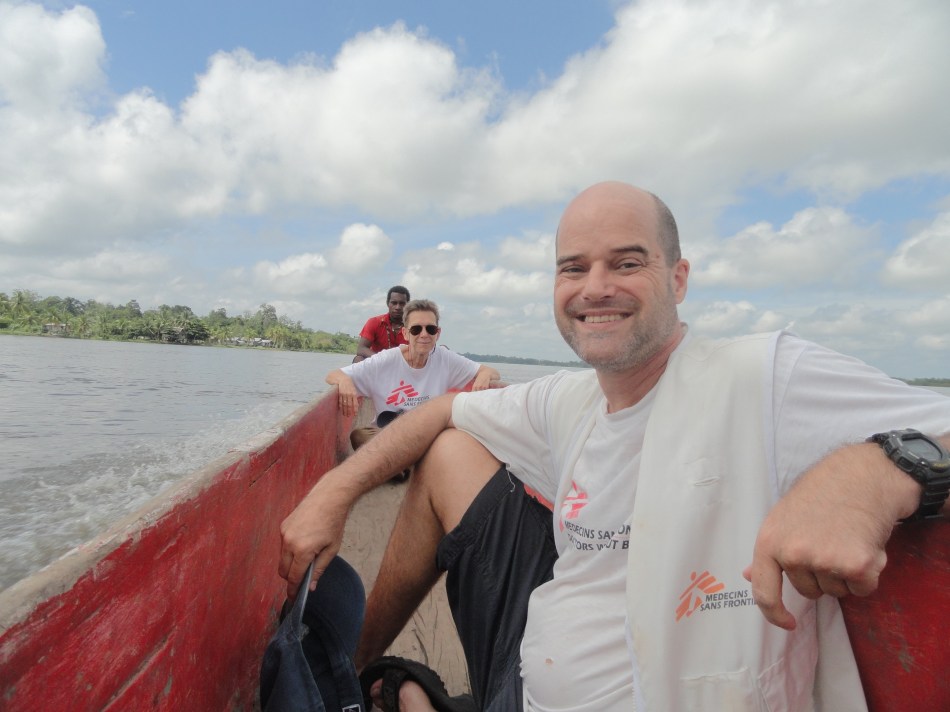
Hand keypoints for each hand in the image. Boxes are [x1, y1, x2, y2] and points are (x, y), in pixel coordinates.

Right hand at [278, 474, 353, 599]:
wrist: (329, 497)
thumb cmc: (334, 523)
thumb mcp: (332, 549)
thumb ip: (319, 569)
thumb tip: (310, 587)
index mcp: (303, 550)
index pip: (293, 577)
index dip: (293, 590)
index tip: (293, 599)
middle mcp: (289, 542)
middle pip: (283, 570)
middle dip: (290, 577)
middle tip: (302, 578)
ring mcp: (284, 533)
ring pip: (282, 558)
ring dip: (290, 562)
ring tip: (307, 556)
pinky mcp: (283, 526)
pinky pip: (283, 545)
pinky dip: (290, 549)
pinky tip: (304, 542)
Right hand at [337, 376, 360, 416]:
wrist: (343, 379)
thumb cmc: (350, 385)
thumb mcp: (354, 390)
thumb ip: (354, 397)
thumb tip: (356, 405)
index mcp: (354, 394)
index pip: (355, 403)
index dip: (355, 410)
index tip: (355, 415)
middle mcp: (349, 394)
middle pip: (349, 405)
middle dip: (349, 411)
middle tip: (348, 416)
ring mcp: (344, 394)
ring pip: (344, 404)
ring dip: (344, 410)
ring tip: (344, 414)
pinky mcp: (340, 393)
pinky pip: (340, 401)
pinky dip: (340, 405)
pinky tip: (341, 409)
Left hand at [744, 443, 919, 629]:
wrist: (861, 476)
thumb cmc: (820, 494)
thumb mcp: (782, 517)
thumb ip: (769, 551)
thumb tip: (750, 576)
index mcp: (769, 542)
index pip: (764, 592)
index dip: (774, 614)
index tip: (788, 623)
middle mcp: (793, 554)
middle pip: (809, 592)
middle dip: (821, 574)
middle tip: (829, 540)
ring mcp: (824, 561)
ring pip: (836, 592)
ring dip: (844, 574)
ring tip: (846, 538)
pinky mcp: (857, 566)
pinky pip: (862, 589)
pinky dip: (868, 575)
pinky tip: (865, 545)